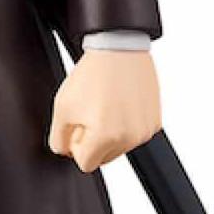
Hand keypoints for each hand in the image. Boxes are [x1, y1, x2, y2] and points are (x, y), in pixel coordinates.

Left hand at [48, 48, 161, 173]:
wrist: (119, 49)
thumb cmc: (93, 74)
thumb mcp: (62, 106)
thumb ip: (58, 138)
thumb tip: (65, 151)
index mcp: (105, 137)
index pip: (86, 164)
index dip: (76, 146)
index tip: (77, 128)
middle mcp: (129, 137)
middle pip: (104, 158)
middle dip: (94, 142)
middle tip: (90, 115)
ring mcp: (144, 130)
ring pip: (120, 147)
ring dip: (110, 134)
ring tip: (105, 107)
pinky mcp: (154, 122)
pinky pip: (135, 135)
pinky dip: (126, 125)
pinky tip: (119, 104)